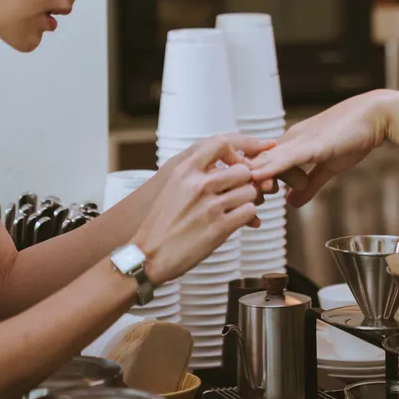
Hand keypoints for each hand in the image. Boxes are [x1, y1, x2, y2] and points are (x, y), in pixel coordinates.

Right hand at [132, 135, 266, 283]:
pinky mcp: (220, 227)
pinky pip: (250, 212)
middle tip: (239, 193)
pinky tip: (236, 221)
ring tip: (236, 209)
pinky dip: (247, 217)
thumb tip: (227, 167)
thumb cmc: (162, 223)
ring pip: (250, 191)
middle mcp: (198, 184)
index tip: (236, 165)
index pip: (221, 143)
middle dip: (245, 182)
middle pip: (243, 170)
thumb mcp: (173, 187)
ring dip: (247, 201)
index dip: (235, 153)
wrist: (148, 255)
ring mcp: (210, 206)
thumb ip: (196, 174)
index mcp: (184, 171)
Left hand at [248, 89, 398, 205]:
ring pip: (268, 161)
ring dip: (251, 178)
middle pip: (258, 163)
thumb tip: (291, 204)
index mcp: (292, 145)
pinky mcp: (314, 143)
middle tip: (232, 202)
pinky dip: (271, 167)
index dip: (248, 182)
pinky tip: (258, 176)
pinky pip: (287, 157)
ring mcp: (301, 140)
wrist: (377, 115)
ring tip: (236, 195)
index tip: (239, 200)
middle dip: (244, 182)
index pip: (261, 165)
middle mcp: (291, 140)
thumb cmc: (354, 137)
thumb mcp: (328, 168)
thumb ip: (309, 186)